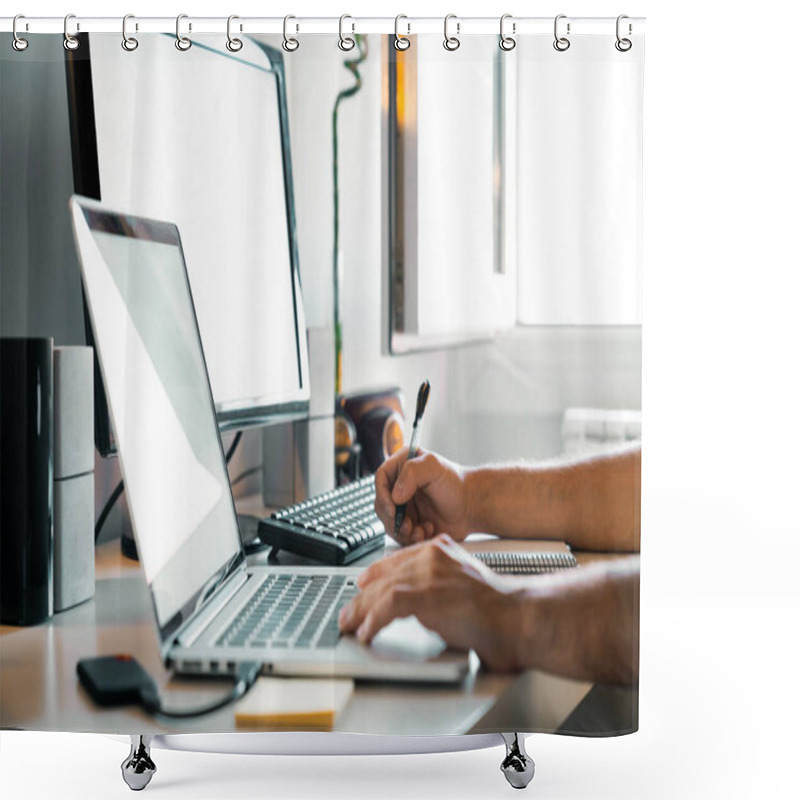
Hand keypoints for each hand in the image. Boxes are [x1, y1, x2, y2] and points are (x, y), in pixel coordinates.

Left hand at [338, 535, 521, 671]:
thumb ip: (438, 586)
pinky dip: (373, 621)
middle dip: (362, 597)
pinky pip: (387, 606)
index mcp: (441, 549)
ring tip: (351, 626)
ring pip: (380, 590)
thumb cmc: (498, 609)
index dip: (376, 574)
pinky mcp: (424, 595)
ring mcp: (427, 573)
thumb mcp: (462, 585)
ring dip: (361, 612)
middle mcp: (431, 555)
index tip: (363, 585)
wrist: (516, 616)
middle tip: (349, 614)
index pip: (398, 559)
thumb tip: (418, 606)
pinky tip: (368, 633)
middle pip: (384, 574)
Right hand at [375, 448, 470, 545]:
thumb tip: (395, 496)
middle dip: (394, 518)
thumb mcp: (434, 467)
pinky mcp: (410, 522)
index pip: (381, 478)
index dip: (383, 495)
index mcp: (402, 466)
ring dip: (403, 530)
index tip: (393, 509)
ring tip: (421, 530)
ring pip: (389, 522)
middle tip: (408, 525)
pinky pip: (400, 534)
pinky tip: (428, 530)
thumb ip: (412, 473)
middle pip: (382, 504)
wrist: (471, 507)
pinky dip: (412, 536)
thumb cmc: (456, 484)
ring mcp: (404, 505)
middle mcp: (400, 485)